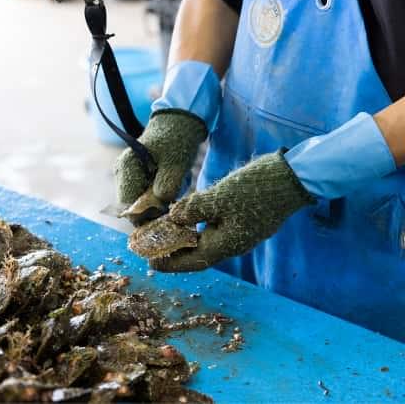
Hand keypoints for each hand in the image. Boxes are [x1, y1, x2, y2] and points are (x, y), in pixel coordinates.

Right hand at [114, 109, 206, 205]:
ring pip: (140, 202)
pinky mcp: (135, 175)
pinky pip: (144, 194)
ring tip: (174, 184)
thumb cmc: (177, 140)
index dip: (146, 216)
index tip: (167, 211)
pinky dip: (158, 194)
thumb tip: (159, 205)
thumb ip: (167, 186)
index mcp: (126, 167)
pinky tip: (170, 182)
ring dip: (158, 200)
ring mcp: (126, 174)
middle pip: (133, 206)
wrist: (179, 123)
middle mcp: (121, 172)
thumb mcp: (176, 164)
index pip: (128, 206)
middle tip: (174, 196)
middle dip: (154, 207)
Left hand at [148, 151, 314, 271]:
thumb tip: (173, 217)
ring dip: (187, 239)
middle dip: (176, 253)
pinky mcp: (245, 220)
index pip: (193, 261)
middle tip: (153, 248)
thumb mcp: (220, 197)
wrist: (292, 178)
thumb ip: (194, 209)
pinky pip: (216, 229)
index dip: (171, 264)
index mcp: (226, 244)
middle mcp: (233, 243)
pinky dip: (199, 227)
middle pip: (198, 254)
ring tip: (166, 233)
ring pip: (207, 241)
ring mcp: (241, 232)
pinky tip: (189, 217)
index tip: (151, 263)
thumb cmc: (257, 188)